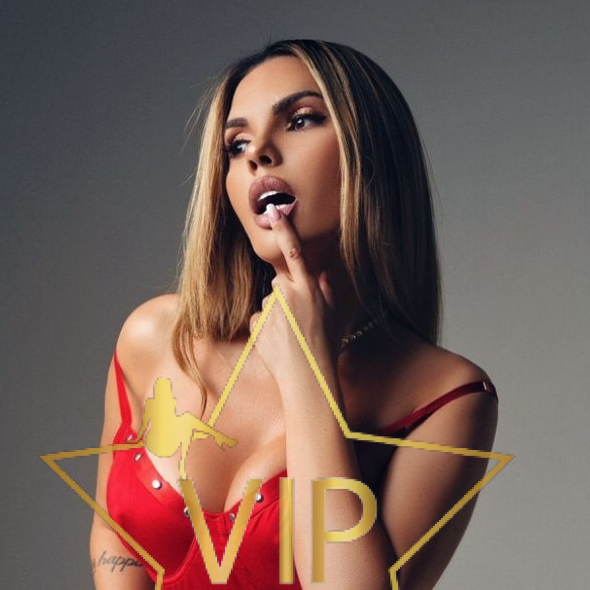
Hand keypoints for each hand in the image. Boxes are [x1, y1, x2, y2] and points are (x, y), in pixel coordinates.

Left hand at [247, 204, 337, 383]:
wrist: (308, 378)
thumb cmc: (325, 349)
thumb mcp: (333, 317)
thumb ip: (326, 291)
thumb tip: (321, 275)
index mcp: (308, 289)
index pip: (294, 253)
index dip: (284, 229)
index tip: (274, 210)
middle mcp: (287, 295)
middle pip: (279, 285)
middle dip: (286, 299)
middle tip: (300, 323)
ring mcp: (269, 310)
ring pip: (269, 305)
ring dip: (277, 317)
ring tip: (290, 338)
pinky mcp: (256, 325)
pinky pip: (259, 321)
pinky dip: (265, 330)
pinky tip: (278, 344)